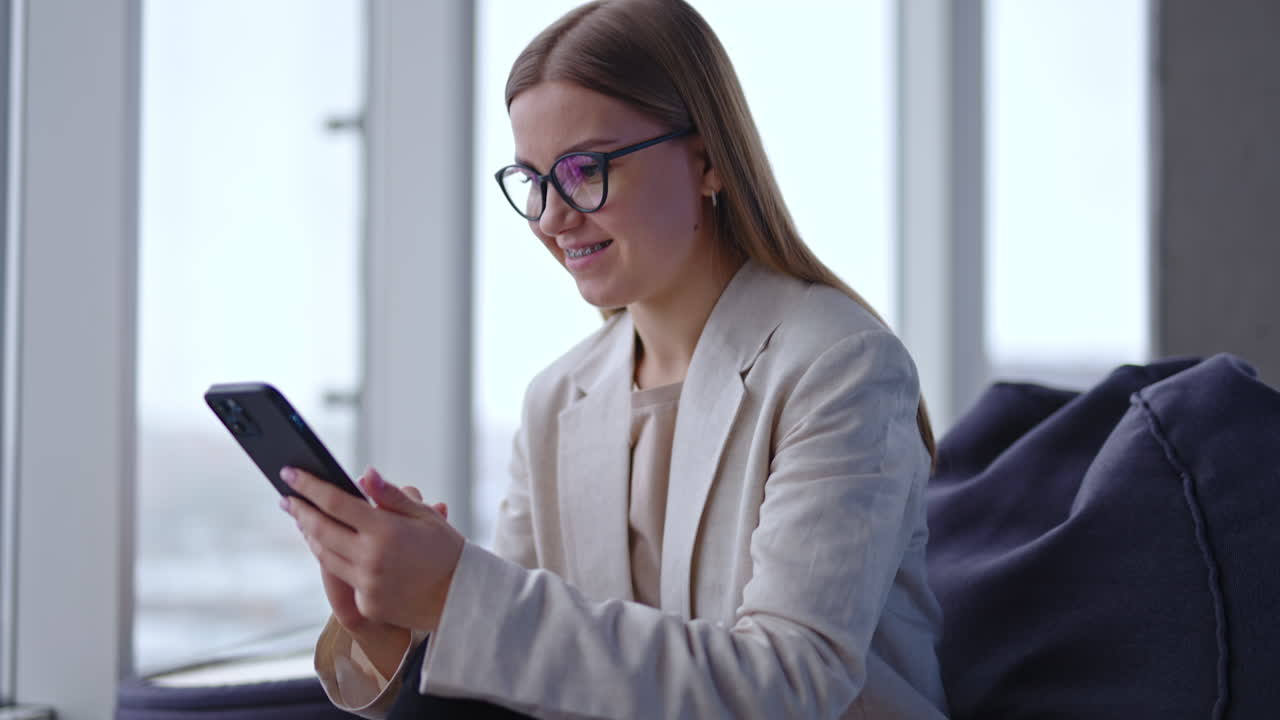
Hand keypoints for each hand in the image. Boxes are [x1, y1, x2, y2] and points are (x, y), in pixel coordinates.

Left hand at [281, 466, 464, 633]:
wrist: (461, 599)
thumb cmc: (447, 551)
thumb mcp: (425, 516)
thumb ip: (391, 495)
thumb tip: (364, 474)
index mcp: (386, 530)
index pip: (335, 502)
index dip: (309, 486)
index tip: (289, 473)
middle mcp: (371, 558)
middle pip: (321, 529)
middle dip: (300, 511)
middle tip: (287, 498)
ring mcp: (367, 584)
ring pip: (325, 556)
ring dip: (311, 535)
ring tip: (304, 519)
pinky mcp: (367, 604)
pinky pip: (343, 578)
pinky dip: (334, 559)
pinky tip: (330, 547)